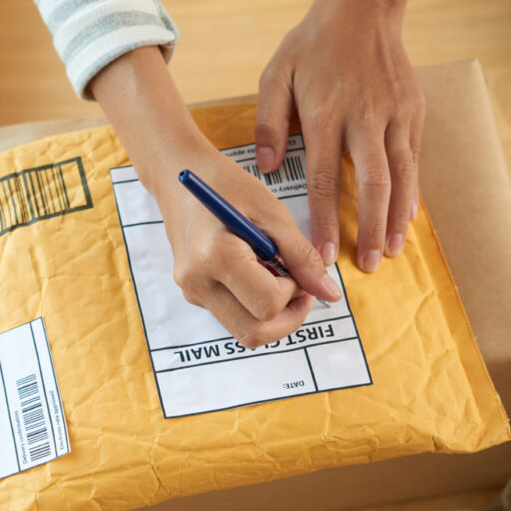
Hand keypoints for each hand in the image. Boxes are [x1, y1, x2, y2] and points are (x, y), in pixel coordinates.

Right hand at [152, 144, 343, 347]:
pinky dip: (252, 304)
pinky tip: (253, 271)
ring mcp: (191, 292)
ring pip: (243, 331)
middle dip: (286, 318)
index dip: (295, 291)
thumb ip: (302, 257)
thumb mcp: (273, 214)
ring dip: (269, 313)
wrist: (180, 177)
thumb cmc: (228, 187)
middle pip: (253, 333)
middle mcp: (197, 282)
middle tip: (298, 289)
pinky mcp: (192, 294)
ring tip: (273, 275)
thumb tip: (330, 294)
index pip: (268, 304)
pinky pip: (231, 316)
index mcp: (215, 257)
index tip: (298, 268)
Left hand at [254, 0, 426, 272]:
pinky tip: (409, 216)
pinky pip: (414, 158)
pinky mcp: (413, 110)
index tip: (322, 254)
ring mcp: (394, 114)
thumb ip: (268, 122)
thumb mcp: (276, 75)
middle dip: (371, 228)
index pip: (325, 179)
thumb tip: (266, 167)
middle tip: (369, 265)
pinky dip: (413, 190)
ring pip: (401, 174)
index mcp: (325, 114)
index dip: (326, 221)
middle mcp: (363, 117)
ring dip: (397, 217)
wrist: (362, 8)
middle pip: (372, 183)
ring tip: (392, 251)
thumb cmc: (313, 46)